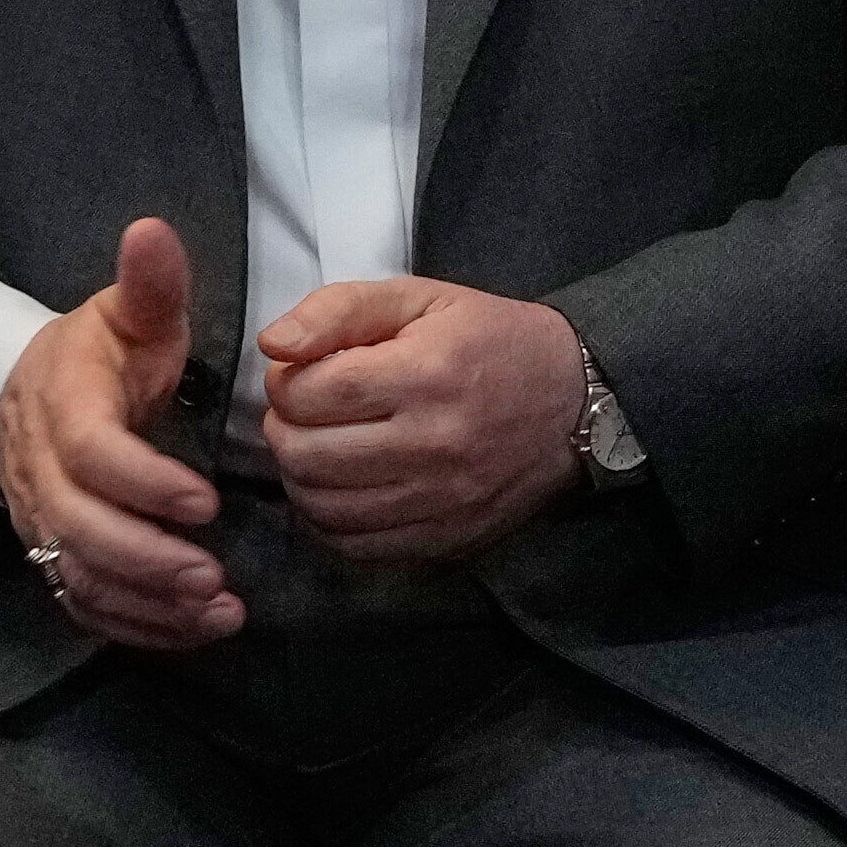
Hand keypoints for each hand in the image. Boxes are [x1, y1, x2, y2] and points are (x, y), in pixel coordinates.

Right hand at [0, 214, 240, 646]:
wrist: (28, 394)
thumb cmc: (98, 355)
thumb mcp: (126, 313)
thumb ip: (148, 284)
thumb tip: (152, 230)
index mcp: (62, 405)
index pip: (90, 454)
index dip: (144, 484)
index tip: (206, 502)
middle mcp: (41, 472)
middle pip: (79, 529)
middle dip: (148, 560)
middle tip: (215, 578)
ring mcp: (42, 522)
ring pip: (80, 576)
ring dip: (148, 604)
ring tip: (220, 611)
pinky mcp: (56, 557)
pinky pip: (84, 604)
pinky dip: (137, 625)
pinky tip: (195, 629)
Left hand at [261, 272, 591, 566]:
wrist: (573, 402)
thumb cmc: (489, 341)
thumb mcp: (419, 299)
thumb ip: (339, 310)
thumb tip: (273, 345)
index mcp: (424, 375)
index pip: (309, 393)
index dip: (286, 381)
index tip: (302, 373)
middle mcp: (432, 445)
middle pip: (305, 454)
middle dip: (284, 428)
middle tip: (302, 412)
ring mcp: (440, 501)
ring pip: (322, 505)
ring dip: (300, 475)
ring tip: (319, 447)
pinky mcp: (446, 538)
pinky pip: (356, 546)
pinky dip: (329, 520)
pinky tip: (340, 489)